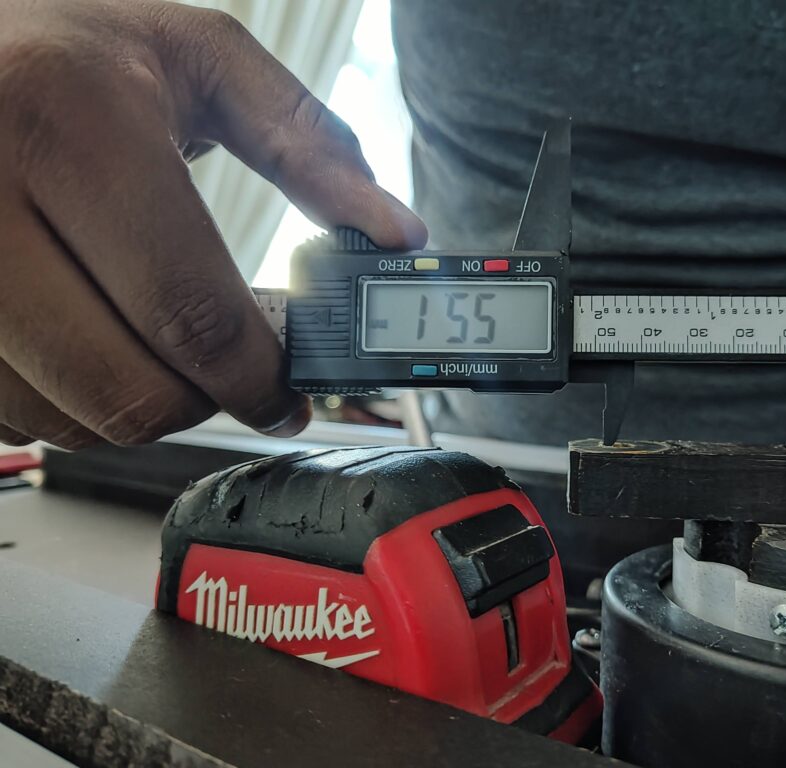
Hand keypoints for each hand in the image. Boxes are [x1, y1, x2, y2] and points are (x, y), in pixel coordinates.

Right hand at [0, 0, 425, 448]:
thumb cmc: (72, 55)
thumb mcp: (201, 64)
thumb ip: (309, 144)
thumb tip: (395, 231)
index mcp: (70, 122)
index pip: (190, 309)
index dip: (256, 378)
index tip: (286, 398)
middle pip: (131, 387)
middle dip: (206, 400)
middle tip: (228, 373)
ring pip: (69, 417)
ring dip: (137, 405)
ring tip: (154, 342)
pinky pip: (10, 413)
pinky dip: (70, 401)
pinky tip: (86, 339)